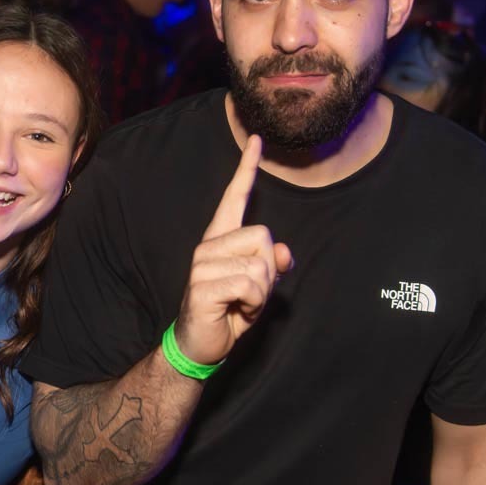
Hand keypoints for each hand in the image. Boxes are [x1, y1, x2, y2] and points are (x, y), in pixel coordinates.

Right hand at [174, 135, 293, 365]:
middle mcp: (208, 246)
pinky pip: (248, 285)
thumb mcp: (260, 286)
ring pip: (259, 265)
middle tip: (251, 292)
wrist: (202, 343)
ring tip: (242, 303)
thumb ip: (273, 265)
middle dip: (269, 270)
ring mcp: (202, 265)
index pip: (235, 197)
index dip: (247, 169)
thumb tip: (284, 252)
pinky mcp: (201, 286)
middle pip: (263, 236)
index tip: (256, 140)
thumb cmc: (230, 310)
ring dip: (261, 292)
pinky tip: (236, 311)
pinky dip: (253, 304)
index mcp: (221, 239)